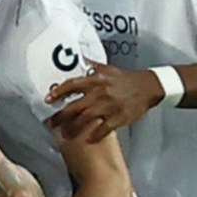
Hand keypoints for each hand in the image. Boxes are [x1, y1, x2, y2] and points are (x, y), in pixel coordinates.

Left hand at [46, 61, 163, 142]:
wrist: (148, 86)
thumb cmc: (126, 79)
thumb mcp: (108, 69)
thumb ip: (92, 66)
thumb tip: (80, 58)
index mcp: (96, 80)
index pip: (72, 85)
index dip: (58, 93)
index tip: (48, 100)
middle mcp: (100, 93)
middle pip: (74, 107)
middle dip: (60, 117)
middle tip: (51, 123)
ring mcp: (108, 106)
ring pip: (85, 120)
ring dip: (73, 128)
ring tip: (66, 134)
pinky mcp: (118, 118)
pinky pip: (102, 129)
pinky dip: (94, 135)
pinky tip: (87, 139)